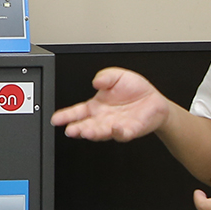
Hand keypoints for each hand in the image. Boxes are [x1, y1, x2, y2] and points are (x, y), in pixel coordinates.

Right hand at [50, 67, 168, 141]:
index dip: (65, 116)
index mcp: (96, 106)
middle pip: (86, 125)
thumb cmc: (134, 89)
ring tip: (86, 131)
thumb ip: (105, 76)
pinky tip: (114, 128)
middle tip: (71, 130)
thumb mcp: (117, 75)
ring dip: (94, 133)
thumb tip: (95, 81)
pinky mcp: (129, 131)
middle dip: (77, 128)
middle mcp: (103, 119)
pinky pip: (122, 134)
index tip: (56, 119)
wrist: (154, 100)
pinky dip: (118, 132)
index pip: (77, 112)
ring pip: (101, 132)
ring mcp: (115, 126)